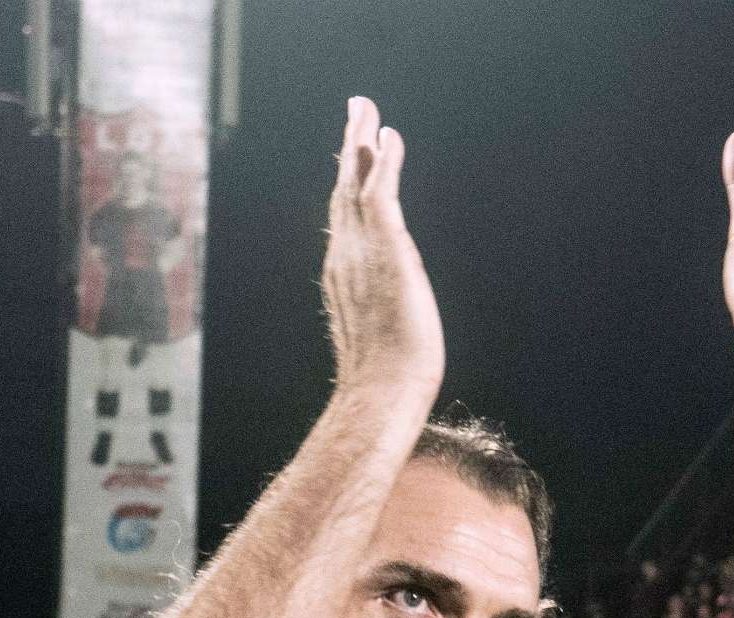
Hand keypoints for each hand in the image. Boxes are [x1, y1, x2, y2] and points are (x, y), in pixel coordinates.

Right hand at [321, 97, 444, 401]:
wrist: (381, 391)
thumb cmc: (383, 382)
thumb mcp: (375, 344)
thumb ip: (372, 329)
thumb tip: (379, 341)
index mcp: (342, 277)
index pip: (343, 219)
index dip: (348, 184)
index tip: (353, 156)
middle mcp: (344, 257)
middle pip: (343, 190)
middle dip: (350, 149)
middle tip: (356, 113)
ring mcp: (360, 250)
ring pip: (356, 182)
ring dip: (362, 141)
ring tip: (367, 110)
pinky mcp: (386, 246)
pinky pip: (381, 190)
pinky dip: (385, 160)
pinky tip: (391, 136)